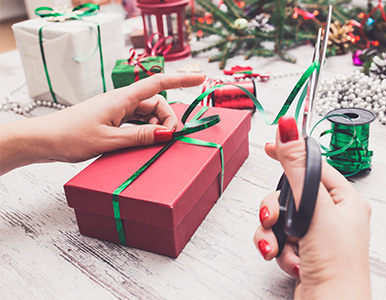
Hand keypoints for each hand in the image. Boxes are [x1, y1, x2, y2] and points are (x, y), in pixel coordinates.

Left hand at [0, 73, 204, 174]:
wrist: (44, 139)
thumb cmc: (72, 136)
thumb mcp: (110, 140)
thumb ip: (140, 136)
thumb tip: (166, 134)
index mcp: (122, 98)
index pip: (158, 83)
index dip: (182, 80)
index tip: (201, 79)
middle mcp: (122, 101)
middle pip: (156, 103)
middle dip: (168, 119)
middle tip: (170, 139)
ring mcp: (117, 110)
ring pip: (148, 114)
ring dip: (157, 127)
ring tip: (157, 144)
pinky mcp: (112, 120)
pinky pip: (137, 121)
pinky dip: (145, 130)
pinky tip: (146, 142)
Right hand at [253, 116, 370, 299]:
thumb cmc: (337, 262)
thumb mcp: (314, 207)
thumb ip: (297, 167)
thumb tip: (288, 128)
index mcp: (343, 199)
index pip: (313, 165)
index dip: (290, 155)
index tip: (269, 146)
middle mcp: (330, 215)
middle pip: (289, 195)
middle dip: (275, 209)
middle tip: (273, 217)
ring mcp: (315, 234)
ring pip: (279, 218)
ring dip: (273, 234)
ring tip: (278, 247)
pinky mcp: (302, 251)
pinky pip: (279, 239)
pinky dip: (278, 250)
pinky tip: (290, 261)